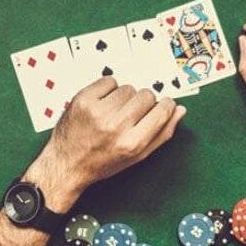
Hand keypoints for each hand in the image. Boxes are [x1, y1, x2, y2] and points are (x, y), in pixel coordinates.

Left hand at [28, 78, 186, 210]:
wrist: (66, 164)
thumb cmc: (102, 162)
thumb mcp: (137, 156)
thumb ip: (162, 133)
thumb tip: (179, 110)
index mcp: (132, 143)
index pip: (162, 110)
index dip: (165, 106)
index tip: (161, 106)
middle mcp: (116, 126)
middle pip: (146, 95)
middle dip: (143, 103)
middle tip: (130, 115)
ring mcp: (98, 111)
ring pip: (128, 88)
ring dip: (124, 97)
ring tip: (113, 112)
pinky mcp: (83, 99)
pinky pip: (109, 81)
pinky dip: (108, 89)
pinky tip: (102, 104)